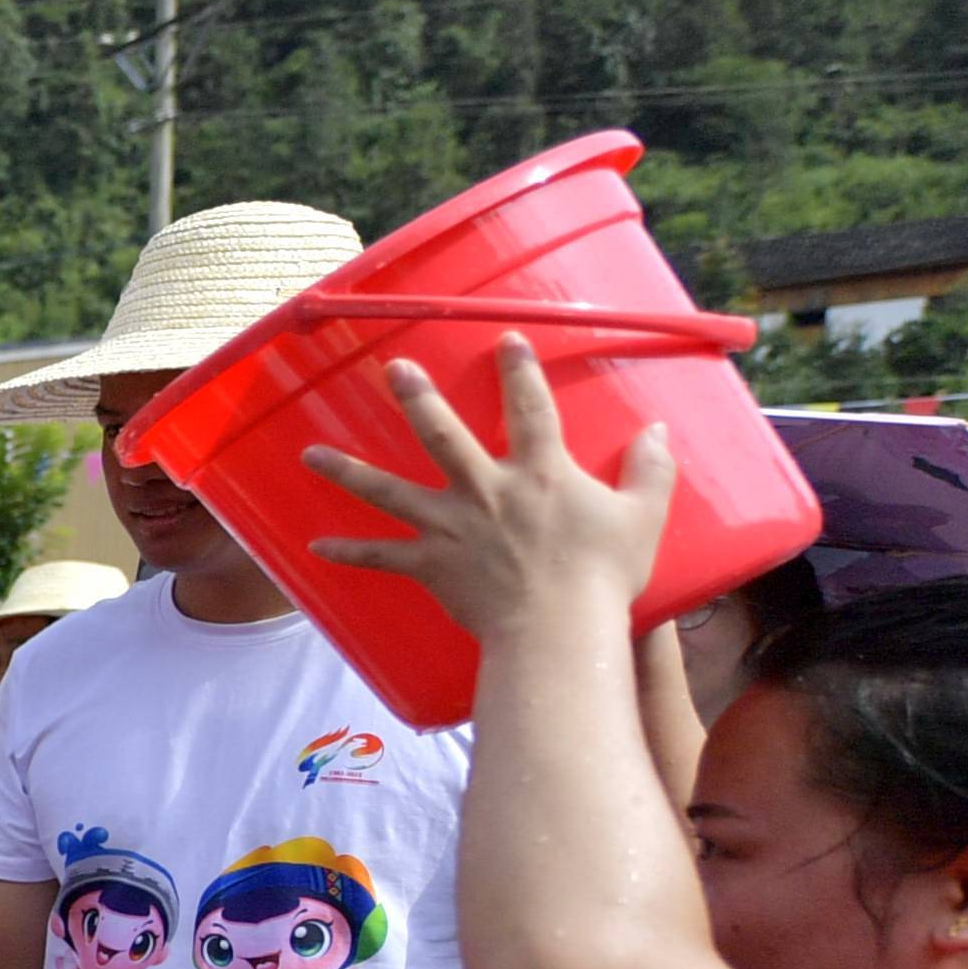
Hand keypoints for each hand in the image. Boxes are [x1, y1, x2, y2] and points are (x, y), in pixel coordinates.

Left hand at [302, 339, 673, 648]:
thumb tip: (658, 430)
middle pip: (441, 434)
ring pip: (389, 489)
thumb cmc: (604, 574)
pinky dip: (348, 551)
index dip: (519, 372)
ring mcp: (451, 526)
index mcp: (539, 472)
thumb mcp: (644, 516)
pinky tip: (314, 544)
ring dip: (347, 469)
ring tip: (309, 452)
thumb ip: (652, 469)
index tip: (504, 339)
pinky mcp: (431, 564)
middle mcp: (486, 489)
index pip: (531, 408)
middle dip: (415, 397)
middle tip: (391, 368)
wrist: (559, 629)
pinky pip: (381, 557)